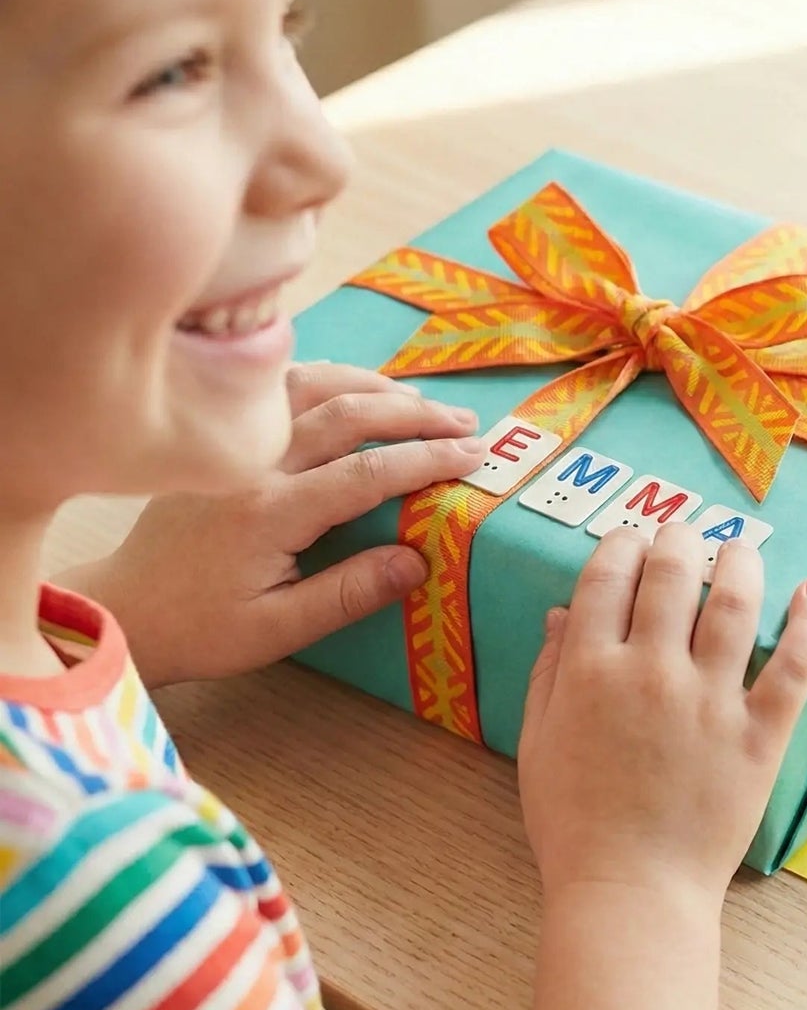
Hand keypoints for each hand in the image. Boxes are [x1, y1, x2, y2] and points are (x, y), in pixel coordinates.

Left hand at [60, 362, 486, 686]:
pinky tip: (359, 388)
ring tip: (426, 403)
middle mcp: (254, 467)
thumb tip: (417, 560)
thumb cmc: (203, 628)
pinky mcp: (227, 441)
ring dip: (377, 388)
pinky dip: (330, 378)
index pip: (366, 472)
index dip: (427, 459)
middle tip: (467, 425)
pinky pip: (284, 389)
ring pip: (315, 388)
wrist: (129, 608)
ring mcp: (238, 446)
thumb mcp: (278, 631)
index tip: (474, 456)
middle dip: (416, 415)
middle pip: (348, 415)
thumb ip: (348, 595)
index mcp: (270, 513)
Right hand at [517, 522, 806, 904]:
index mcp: (590, 670)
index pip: (609, 575)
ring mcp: (710, 702)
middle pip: (673, 573)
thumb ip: (548, 671)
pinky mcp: (760, 734)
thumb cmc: (573, 823)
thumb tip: (564, 610)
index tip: (632, 540)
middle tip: (686, 536)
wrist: (629, 891)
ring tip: (740, 551)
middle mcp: (651, 672)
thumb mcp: (536, 742)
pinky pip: (794, 664)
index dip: (622, 543)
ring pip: (735, 603)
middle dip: (680, 539)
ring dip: (740, 562)